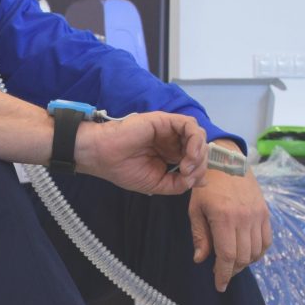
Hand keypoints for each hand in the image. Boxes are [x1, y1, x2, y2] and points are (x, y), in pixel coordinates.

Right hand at [75, 111, 207, 195]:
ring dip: (198, 153)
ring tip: (187, 166)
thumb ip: (179, 183)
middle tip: (187, 175)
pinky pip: (190, 125)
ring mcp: (168, 130)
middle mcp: (171, 141)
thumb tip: (201, 181)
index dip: (199, 170)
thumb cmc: (124, 169)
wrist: (103, 156)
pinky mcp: (165, 120)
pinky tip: (188, 155)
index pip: (195, 159)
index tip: (189, 181)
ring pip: (198, 135)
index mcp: (169, 154)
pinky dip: (195, 140)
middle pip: (200, 147)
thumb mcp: (156, 184)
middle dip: (200, 164)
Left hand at [188, 145, 271, 291]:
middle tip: (221, 274)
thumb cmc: (206, 186)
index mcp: (224, 218)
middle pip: (243, 256)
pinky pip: (266, 240)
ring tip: (232, 264)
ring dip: (244, 263)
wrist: (227, 161)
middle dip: (232, 270)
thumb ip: (200, 236)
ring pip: (256, 251)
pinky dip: (257, 252)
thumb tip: (201, 260)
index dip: (223, 274)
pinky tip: (246, 253)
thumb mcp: (195, 210)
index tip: (219, 285)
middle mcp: (245, 218)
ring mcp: (258, 215)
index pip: (227, 255)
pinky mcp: (265, 213)